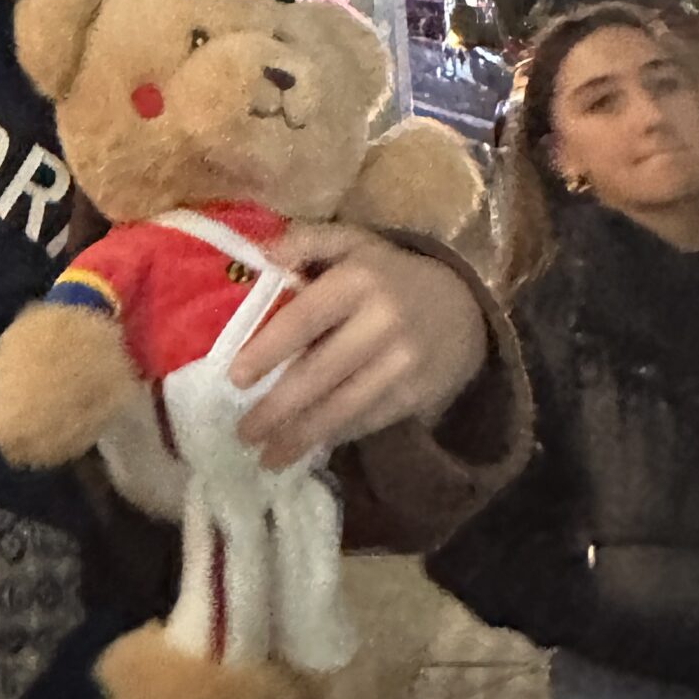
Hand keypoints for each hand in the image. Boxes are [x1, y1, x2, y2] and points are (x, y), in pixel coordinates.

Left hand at [228, 223, 487, 470]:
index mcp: (359, 278)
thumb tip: (260, 254)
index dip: (268, 349)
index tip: (234, 377)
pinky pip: (367, 420)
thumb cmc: (388, 273)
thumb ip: (307, 241)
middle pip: (321, 372)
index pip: (306, 318)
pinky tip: (306, 448)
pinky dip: (334, 436)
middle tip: (242, 431)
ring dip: (301, 436)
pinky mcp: (416, 395)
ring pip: (343, 406)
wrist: (463, 309)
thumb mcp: (353, 242)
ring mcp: (403, 364)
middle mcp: (383, 322)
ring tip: (266, 457)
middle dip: (277, 408)